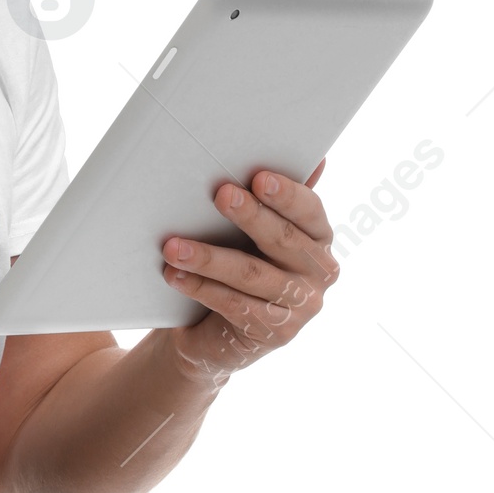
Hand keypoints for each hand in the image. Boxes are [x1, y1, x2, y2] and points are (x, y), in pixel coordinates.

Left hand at [161, 160, 337, 383]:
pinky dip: (201, 288)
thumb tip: (316, 159)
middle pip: (283, 240)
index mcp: (319, 238)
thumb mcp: (254, 234)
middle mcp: (320, 272)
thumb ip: (275, 201)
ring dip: (209, 257)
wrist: (215, 332)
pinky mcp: (277, 333)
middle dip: (250, 216)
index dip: (287, 195)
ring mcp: (302, 306)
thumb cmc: (237, 267)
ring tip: (173, 245)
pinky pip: (234, 305)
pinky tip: (175, 275)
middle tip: (219, 195)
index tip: (258, 178)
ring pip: (252, 274)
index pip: (310, 211)